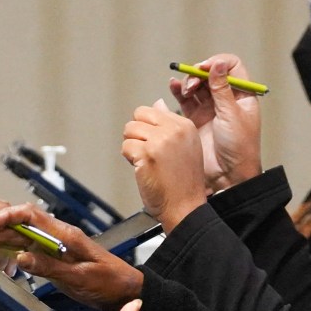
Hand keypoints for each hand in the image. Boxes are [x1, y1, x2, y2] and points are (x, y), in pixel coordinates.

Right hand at [0, 202, 144, 309]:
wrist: (125, 290)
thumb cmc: (110, 280)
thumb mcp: (81, 277)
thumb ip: (50, 267)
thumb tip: (23, 258)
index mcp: (64, 234)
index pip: (28, 216)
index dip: (4, 218)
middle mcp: (56, 236)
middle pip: (16, 226)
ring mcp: (52, 246)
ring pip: (16, 237)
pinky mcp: (50, 257)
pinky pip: (22, 249)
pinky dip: (4, 249)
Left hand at [122, 102, 211, 230]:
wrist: (185, 207)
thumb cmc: (183, 182)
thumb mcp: (186, 146)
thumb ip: (169, 124)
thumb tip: (156, 104)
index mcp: (185, 125)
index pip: (153, 111)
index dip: (148, 129)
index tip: (157, 145)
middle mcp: (173, 130)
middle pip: (138, 116)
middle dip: (137, 133)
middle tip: (147, 152)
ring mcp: (159, 141)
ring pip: (129, 130)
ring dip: (132, 146)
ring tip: (147, 161)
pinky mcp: (146, 154)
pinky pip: (125, 147)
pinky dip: (129, 159)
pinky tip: (143, 169)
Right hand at [168, 52, 262, 190]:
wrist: (228, 175)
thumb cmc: (240, 147)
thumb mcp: (232, 115)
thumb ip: (222, 89)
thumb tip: (218, 64)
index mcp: (242, 95)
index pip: (231, 66)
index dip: (218, 63)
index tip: (205, 68)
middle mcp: (226, 99)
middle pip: (210, 74)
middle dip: (199, 74)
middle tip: (193, 83)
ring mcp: (210, 109)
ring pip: (197, 86)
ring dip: (188, 83)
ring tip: (185, 91)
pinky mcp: (196, 119)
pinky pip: (185, 100)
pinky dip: (178, 91)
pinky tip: (172, 87)